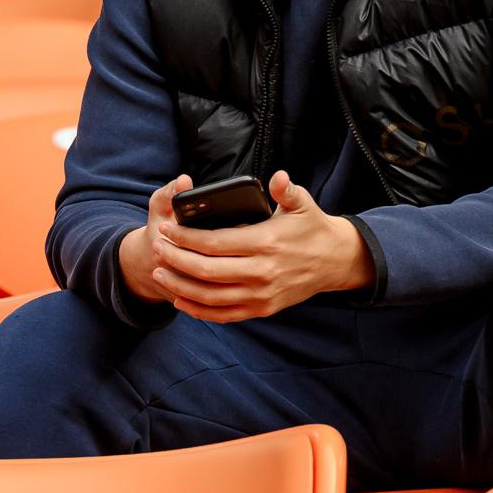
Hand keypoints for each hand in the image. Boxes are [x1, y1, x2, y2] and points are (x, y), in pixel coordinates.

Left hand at [129, 170, 373, 323]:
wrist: (336, 262)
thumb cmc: (313, 228)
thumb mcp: (303, 204)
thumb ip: (287, 190)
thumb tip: (278, 177)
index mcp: (265, 243)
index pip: (215, 243)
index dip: (186, 237)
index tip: (167, 229)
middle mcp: (261, 273)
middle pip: (206, 271)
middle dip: (175, 259)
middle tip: (157, 247)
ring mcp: (261, 295)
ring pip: (209, 296)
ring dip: (179, 286)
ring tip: (159, 272)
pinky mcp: (262, 309)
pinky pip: (223, 314)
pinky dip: (198, 310)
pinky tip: (179, 300)